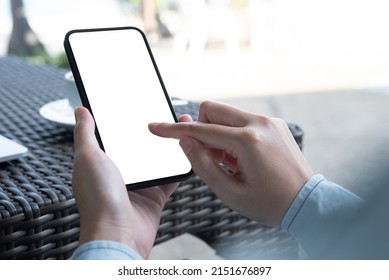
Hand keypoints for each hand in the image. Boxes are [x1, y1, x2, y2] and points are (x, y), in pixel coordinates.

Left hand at [72, 107, 191, 257]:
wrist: (118, 233)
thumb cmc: (98, 198)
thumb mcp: (87, 157)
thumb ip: (85, 133)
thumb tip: (80, 110)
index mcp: (103, 162)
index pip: (117, 134)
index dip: (128, 119)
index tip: (140, 103)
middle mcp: (122, 172)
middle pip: (141, 145)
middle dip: (154, 129)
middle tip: (166, 113)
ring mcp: (140, 183)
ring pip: (158, 159)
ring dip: (169, 145)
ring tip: (181, 127)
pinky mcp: (156, 194)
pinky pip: (172, 176)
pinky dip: (181, 165)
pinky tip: (189, 150)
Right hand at [149, 101, 313, 225]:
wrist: (307, 203)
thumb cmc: (271, 203)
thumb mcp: (230, 192)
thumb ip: (203, 164)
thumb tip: (185, 141)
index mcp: (248, 141)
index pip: (200, 130)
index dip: (173, 130)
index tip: (154, 127)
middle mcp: (259, 123)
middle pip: (212, 109)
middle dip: (201, 130)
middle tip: (211, 157)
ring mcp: (268, 121)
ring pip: (226, 113)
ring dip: (217, 133)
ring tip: (230, 161)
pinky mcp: (272, 123)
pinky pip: (241, 119)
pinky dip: (232, 133)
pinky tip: (241, 156)